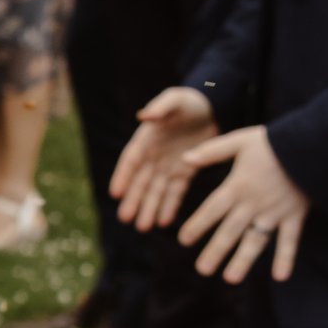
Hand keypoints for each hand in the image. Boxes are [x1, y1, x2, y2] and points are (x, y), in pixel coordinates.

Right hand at [110, 87, 217, 230]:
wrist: (211, 106)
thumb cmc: (189, 101)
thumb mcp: (175, 99)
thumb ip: (160, 108)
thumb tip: (144, 117)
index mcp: (146, 138)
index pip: (131, 160)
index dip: (123, 177)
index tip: (115, 193)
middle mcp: (153, 155)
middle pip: (141, 181)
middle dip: (133, 200)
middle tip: (125, 219)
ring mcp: (168, 165)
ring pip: (156, 191)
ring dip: (149, 208)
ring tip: (142, 227)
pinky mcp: (185, 172)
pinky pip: (176, 192)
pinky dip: (170, 206)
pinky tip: (164, 221)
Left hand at [177, 125, 309, 282]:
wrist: (310, 146)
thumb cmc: (271, 142)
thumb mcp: (238, 141)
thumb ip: (211, 151)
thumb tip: (184, 158)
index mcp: (237, 186)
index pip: (212, 210)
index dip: (197, 225)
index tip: (183, 241)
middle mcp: (253, 203)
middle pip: (230, 231)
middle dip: (215, 251)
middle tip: (201, 270)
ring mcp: (275, 212)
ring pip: (256, 240)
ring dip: (243, 260)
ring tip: (230, 278)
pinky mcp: (295, 216)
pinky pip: (290, 240)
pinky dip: (286, 258)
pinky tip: (280, 277)